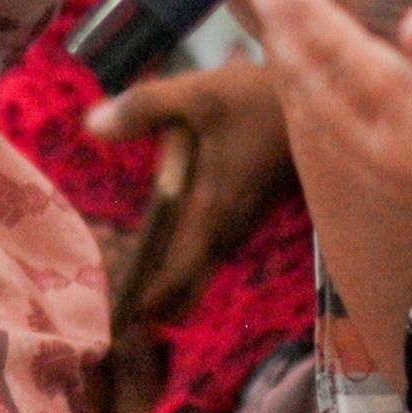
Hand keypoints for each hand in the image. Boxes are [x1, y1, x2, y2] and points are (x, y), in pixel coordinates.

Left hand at [87, 58, 299, 315]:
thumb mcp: (199, 94)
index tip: (120, 319)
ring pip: (199, 273)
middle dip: (153, 305)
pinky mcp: (243, 217)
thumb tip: (91, 125)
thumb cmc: (259, 100)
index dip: (148, 301)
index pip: (177, 276)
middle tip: (114, 318)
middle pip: (187, 288)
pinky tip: (155, 256)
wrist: (320, 106)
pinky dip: (182, 266)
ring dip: (168, 287)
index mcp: (212, 212)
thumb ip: (144, 108)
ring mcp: (238, 226)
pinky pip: (207, 255)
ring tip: (126, 299)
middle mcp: (227, 230)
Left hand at [249, 0, 411, 287]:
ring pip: (327, 129)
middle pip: (325, 98)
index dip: (317, 22)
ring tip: (276, 34)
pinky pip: (344, 152)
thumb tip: (410, 18)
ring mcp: (397, 191)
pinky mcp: (406, 203)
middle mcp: (397, 168)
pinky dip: (321, 114)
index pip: (357, 67)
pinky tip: (315, 92)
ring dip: (298, 78)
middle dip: (291, 43)